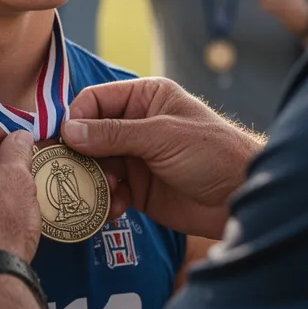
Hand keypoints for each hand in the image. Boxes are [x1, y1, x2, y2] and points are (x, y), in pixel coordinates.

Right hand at [61, 78, 263, 237]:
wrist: (242, 197)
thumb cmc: (212, 153)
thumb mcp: (162, 136)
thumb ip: (114, 134)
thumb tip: (69, 130)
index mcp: (143, 98)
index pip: (95, 100)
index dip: (77, 118)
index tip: (65, 140)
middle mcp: (135, 125)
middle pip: (89, 135)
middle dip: (81, 155)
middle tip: (73, 173)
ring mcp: (135, 158)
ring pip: (95, 165)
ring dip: (94, 181)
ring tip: (104, 193)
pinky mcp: (138, 189)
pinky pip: (109, 192)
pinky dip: (107, 201)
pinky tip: (117, 209)